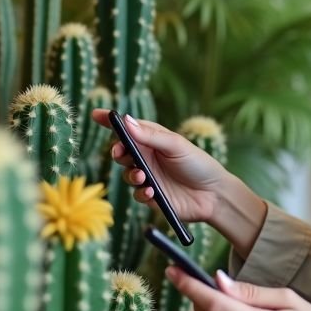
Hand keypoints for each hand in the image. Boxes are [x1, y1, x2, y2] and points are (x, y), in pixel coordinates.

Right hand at [92, 108, 228, 223]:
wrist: (214, 195)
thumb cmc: (198, 164)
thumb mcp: (176, 145)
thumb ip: (151, 136)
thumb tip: (126, 121)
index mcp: (154, 140)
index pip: (128, 128)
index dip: (111, 121)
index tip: (96, 114)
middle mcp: (148, 157)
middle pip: (122, 151)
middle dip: (118, 151)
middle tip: (121, 153)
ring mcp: (149, 177)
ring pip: (127, 173)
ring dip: (131, 174)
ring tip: (143, 177)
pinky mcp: (151, 196)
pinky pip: (136, 193)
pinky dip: (141, 192)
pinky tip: (152, 192)